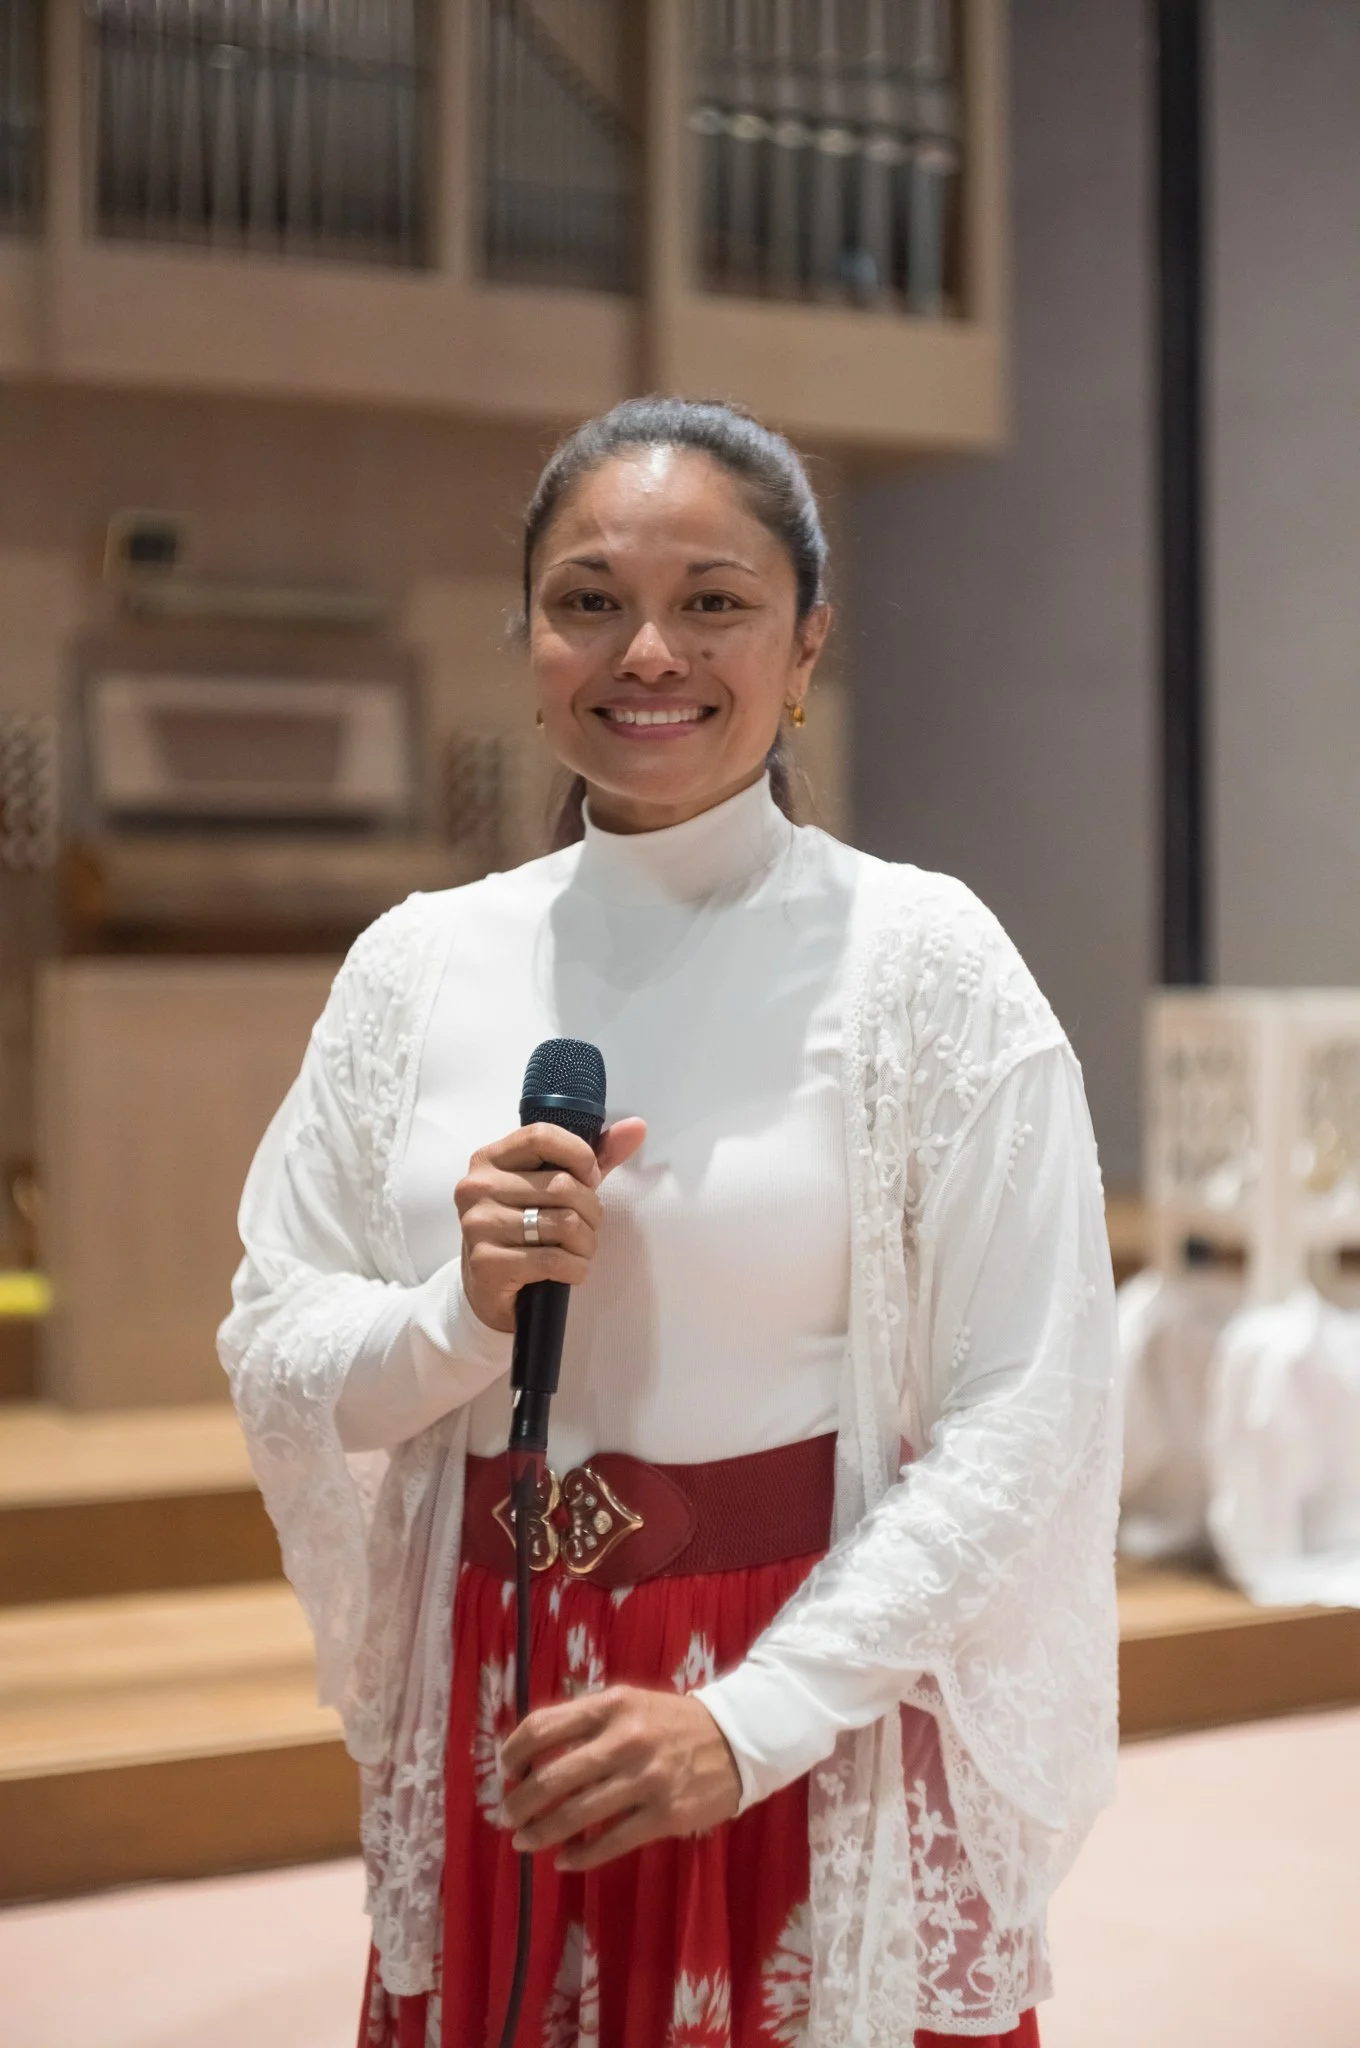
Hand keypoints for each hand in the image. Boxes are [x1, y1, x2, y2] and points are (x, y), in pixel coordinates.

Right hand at [455, 1117, 646, 1333]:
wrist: (489, 1291)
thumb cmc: (525, 1233)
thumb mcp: (554, 1189)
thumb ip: (593, 1157)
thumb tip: (637, 1127)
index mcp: (489, 1160)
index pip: (541, 1136)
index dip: (579, 1155)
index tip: (591, 1179)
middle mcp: (477, 1188)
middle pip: (562, 1185)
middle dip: (591, 1212)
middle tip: (587, 1228)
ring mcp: (478, 1225)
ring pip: (565, 1224)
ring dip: (586, 1244)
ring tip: (578, 1251)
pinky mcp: (486, 1263)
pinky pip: (554, 1259)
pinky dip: (575, 1268)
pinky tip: (568, 1271)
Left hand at [497, 1684, 741, 1871]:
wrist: (736, 1740)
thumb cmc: (669, 1723)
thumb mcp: (628, 1705)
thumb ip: (585, 1723)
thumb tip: (530, 1756)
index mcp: (610, 1706)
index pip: (542, 1727)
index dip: (514, 1753)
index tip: (506, 1772)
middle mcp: (624, 1739)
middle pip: (551, 1778)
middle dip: (519, 1803)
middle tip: (508, 1817)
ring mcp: (645, 1779)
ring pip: (575, 1815)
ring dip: (540, 1833)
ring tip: (525, 1842)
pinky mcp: (664, 1815)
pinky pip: (609, 1842)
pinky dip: (579, 1856)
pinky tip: (565, 1860)